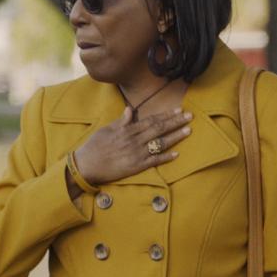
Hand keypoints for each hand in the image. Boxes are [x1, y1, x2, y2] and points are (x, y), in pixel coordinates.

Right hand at [73, 106, 192, 185]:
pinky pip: (153, 162)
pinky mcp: (136, 167)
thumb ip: (121, 121)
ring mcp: (136, 154)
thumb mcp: (106, 130)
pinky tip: (176, 154)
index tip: (178, 110)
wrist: (86, 166)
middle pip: (159, 129)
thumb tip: (129, 109)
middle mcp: (134, 140)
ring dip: (175, 137)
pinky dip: (165, 158)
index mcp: (128, 130)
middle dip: (176, 122)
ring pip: (160, 144)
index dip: (166, 115)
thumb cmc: (95, 146)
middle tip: (190, 116)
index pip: (151, 120)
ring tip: (188, 131)